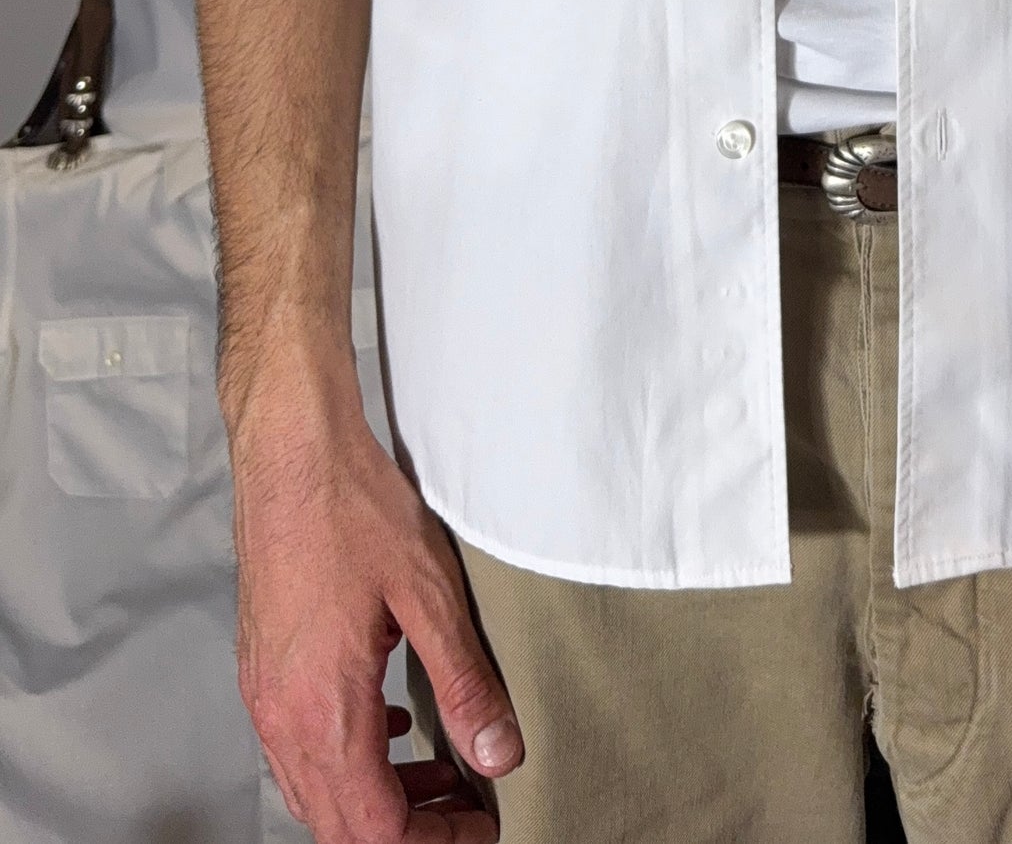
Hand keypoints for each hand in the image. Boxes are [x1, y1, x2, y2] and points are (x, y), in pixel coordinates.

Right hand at [227, 361, 523, 843]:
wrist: (290, 455)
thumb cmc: (351, 509)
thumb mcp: (429, 595)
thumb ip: (464, 681)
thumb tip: (498, 751)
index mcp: (321, 710)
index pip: (373, 830)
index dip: (433, 840)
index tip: (479, 823)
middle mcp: (280, 717)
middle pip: (339, 825)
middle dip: (408, 829)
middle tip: (466, 806)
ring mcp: (265, 695)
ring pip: (316, 791)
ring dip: (377, 798)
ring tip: (440, 770)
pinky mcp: (264, 669)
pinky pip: (300, 748)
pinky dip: (351, 757)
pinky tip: (394, 722)